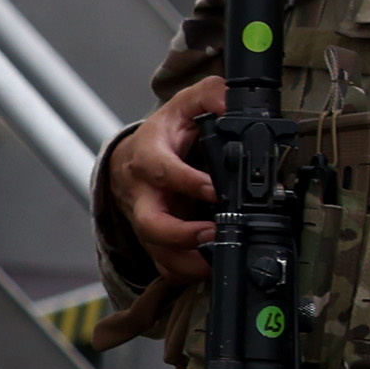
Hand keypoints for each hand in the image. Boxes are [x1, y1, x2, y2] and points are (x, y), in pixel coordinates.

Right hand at [109, 78, 226, 273]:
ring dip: (188, 261)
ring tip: (218, 258)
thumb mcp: (187, 103)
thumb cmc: (166, 132)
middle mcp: (142, 194)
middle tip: (212, 234)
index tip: (215, 189)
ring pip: (157, 251)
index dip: (186, 182)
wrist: (136, 157)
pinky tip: (211, 268)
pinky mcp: (155, 240)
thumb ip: (212, 95)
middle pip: (149, 223)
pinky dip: (186, 273)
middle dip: (180, 234)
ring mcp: (146, 220)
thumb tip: (233, 101)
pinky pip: (165, 266)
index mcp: (148, 158)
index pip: (161, 171)